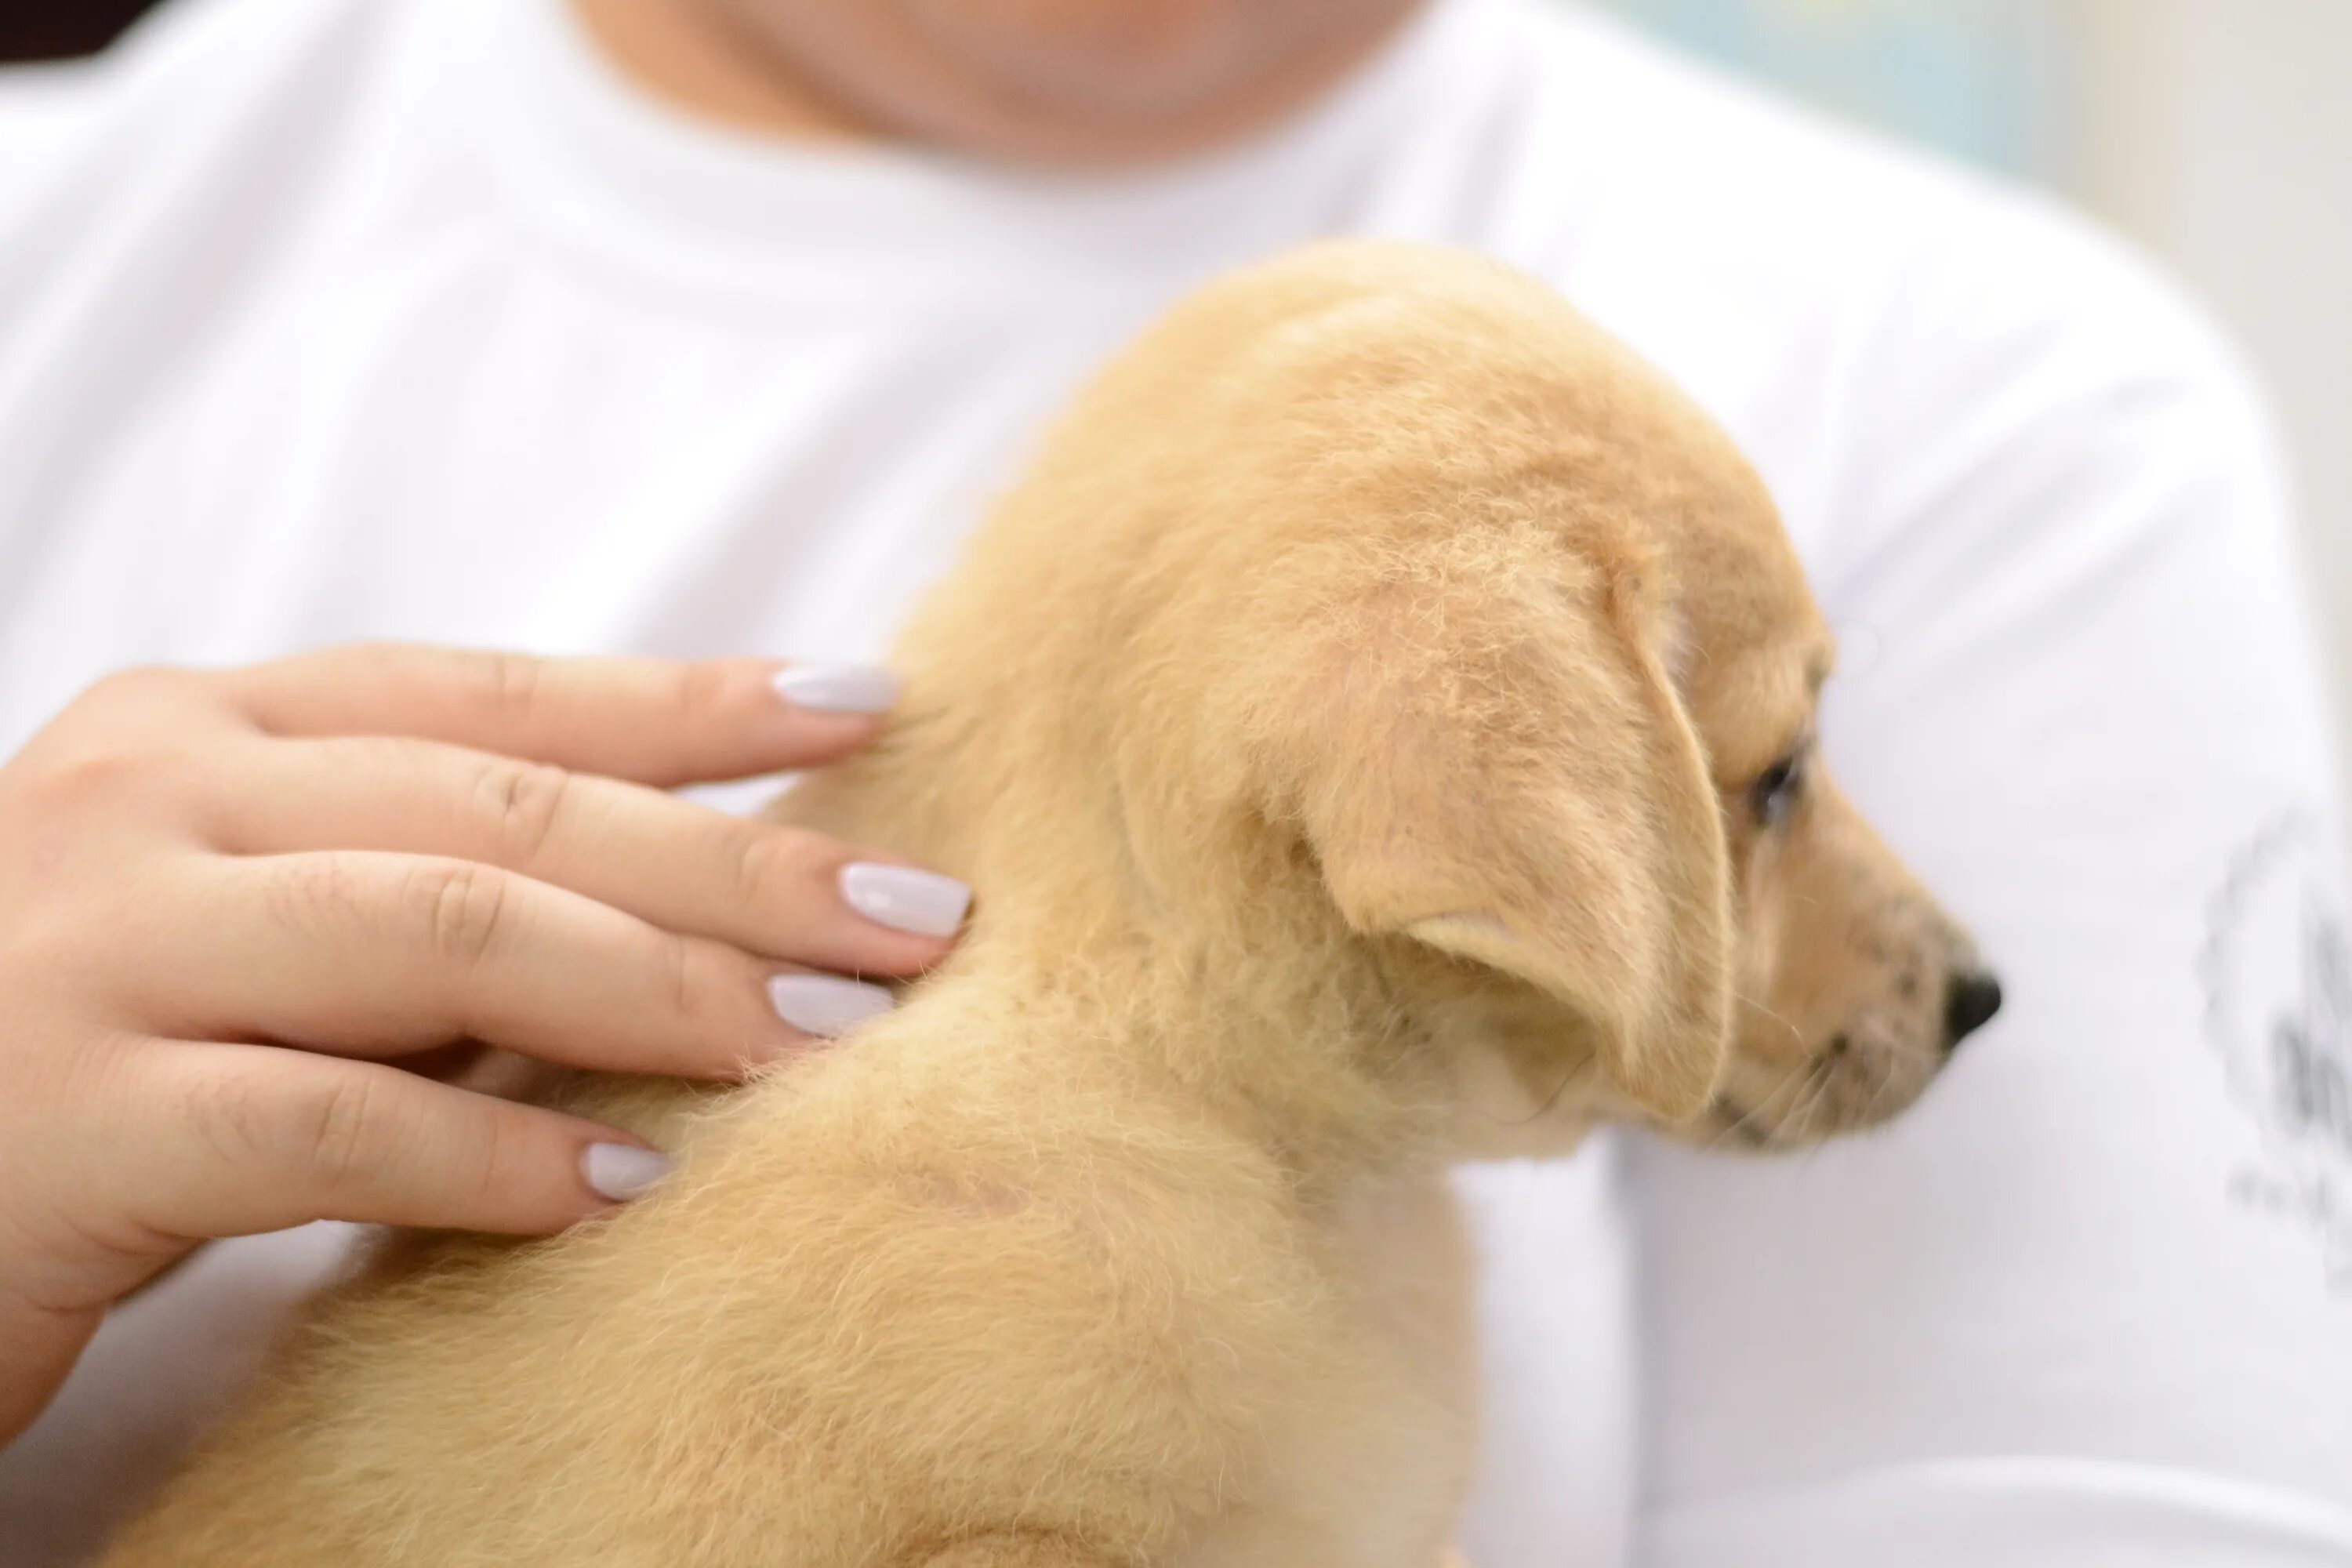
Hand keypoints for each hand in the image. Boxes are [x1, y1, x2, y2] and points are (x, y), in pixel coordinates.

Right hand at [0, 646, 965, 1443]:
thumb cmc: (93, 1055)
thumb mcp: (260, 934)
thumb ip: (430, 900)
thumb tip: (699, 911)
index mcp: (204, 731)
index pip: (494, 694)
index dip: (691, 699)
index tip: (868, 704)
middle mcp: (146, 798)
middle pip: (501, 806)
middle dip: (732, 865)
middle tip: (914, 917)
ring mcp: (92, 946)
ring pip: (436, 930)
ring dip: (654, 991)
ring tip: (820, 1044)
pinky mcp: (60, 1123)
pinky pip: (324, 1125)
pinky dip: (491, 1155)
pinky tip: (622, 1186)